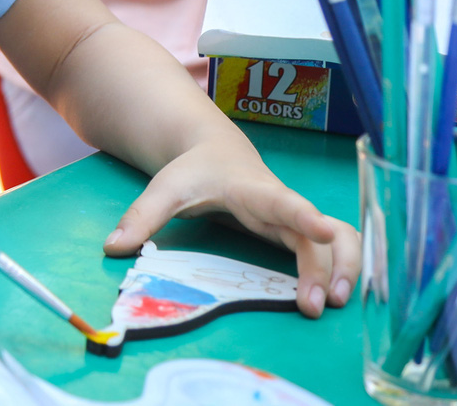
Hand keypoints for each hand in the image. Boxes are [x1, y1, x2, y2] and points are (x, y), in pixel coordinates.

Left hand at [102, 130, 359, 317]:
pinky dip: (343, 270)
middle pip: (319, 232)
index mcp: (252, 190)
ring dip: (344, 270)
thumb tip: (112, 248)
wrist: (216, 151)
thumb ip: (142, 216)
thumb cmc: (194, 170)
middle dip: (328, 266)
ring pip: (339, 240)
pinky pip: (333, 250)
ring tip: (336, 306)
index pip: (282, 201)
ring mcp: (295, 220)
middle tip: (321, 304)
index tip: (325, 231)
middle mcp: (282, 205)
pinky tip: (340, 297)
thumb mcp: (165, 188)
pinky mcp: (299, 234)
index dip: (304, 217)